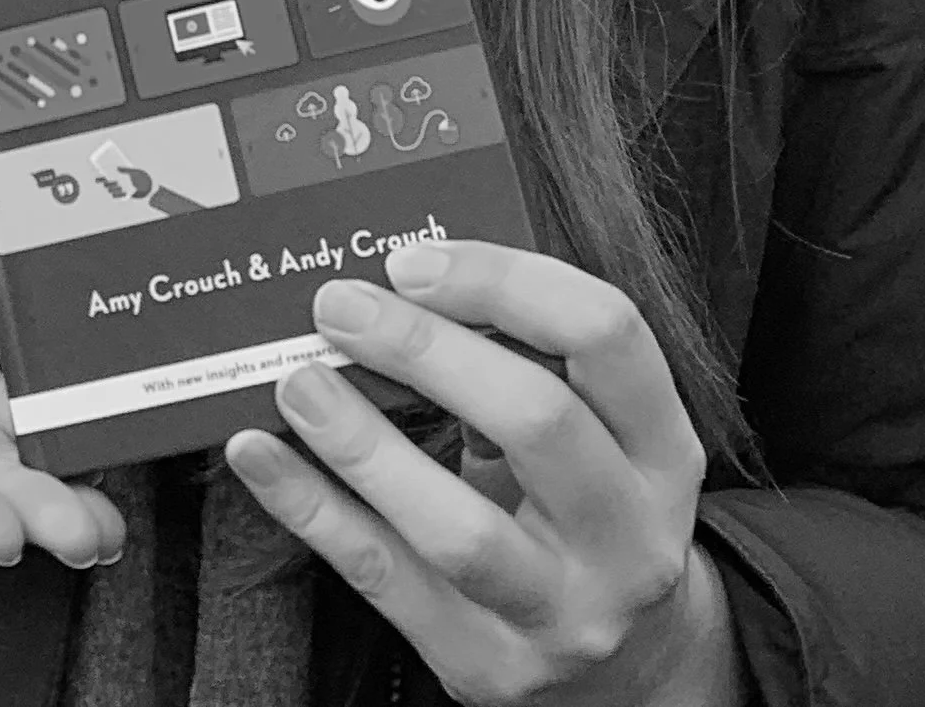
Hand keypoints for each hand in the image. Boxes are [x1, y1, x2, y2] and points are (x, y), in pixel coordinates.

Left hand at [225, 242, 742, 705]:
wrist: (629, 665)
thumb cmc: (585, 504)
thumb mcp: (597, 431)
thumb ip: (526, 355)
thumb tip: (399, 279)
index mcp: (663, 446)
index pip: (605, 332)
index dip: (503, 281)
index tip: (410, 260)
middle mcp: (630, 533)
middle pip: (537, 420)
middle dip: (425, 351)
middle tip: (339, 307)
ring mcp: (563, 611)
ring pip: (461, 529)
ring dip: (365, 445)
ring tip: (298, 382)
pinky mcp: (489, 665)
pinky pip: (386, 582)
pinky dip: (313, 511)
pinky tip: (260, 456)